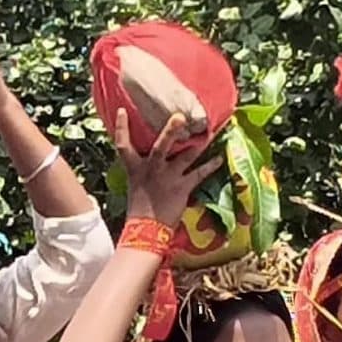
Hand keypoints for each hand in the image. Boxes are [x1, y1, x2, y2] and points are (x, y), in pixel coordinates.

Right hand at [113, 109, 223, 226]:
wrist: (146, 230)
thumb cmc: (139, 208)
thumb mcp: (136, 184)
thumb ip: (144, 169)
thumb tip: (151, 158)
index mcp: (135, 168)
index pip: (122, 145)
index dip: (120, 127)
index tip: (122, 110)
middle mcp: (151, 169)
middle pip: (160, 146)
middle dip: (170, 131)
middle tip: (180, 116)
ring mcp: (168, 177)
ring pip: (186, 156)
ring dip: (199, 144)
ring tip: (210, 133)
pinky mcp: (182, 187)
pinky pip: (199, 173)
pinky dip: (211, 165)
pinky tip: (220, 158)